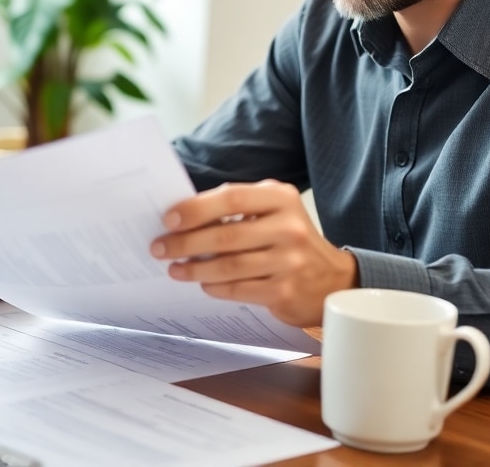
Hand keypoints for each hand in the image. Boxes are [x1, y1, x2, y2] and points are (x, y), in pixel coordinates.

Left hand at [150, 180, 358, 326]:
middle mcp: (288, 227)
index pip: (231, 198)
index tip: (168, 219)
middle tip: (159, 248)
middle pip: (226, 235)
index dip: (196, 209)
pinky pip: (238, 289)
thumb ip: (237, 209)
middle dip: (185, 242)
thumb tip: (183, 216)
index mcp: (281, 198)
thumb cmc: (288, 239)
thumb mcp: (271, 211)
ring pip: (228, 266)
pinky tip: (202, 283)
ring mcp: (289, 261)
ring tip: (174, 268)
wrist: (330, 279)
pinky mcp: (285, 291)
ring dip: (194, 268)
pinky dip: (215, 287)